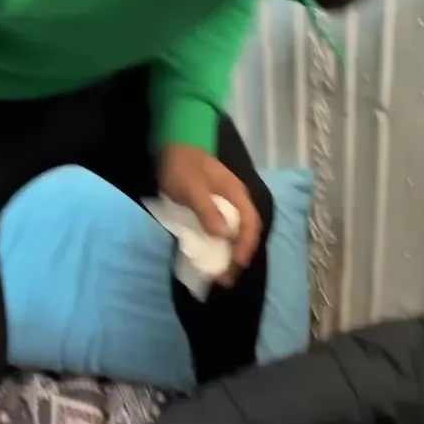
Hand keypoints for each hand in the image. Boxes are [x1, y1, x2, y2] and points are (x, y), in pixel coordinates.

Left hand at [160, 143, 261, 285]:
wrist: (173, 144)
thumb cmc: (183, 165)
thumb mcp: (192, 189)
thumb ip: (208, 211)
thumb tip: (224, 235)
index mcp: (237, 194)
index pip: (250, 224)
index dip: (245, 246)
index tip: (236, 265)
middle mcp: (237, 201)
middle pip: (246, 232)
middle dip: (239, 256)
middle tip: (228, 278)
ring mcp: (227, 204)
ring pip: (236, 232)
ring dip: (230, 253)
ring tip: (222, 273)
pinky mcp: (215, 207)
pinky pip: (224, 229)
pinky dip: (221, 245)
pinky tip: (213, 255)